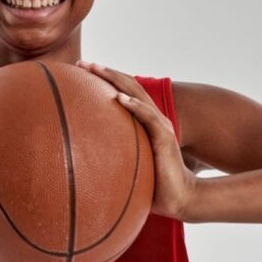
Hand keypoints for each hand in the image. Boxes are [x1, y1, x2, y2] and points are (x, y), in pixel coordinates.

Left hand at [76, 60, 197, 220]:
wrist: (180, 198)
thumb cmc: (154, 185)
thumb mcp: (129, 164)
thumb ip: (113, 155)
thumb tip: (83, 160)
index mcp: (144, 122)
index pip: (123, 93)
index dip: (105, 79)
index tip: (80, 71)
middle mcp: (152, 118)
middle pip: (128, 86)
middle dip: (104, 72)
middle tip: (82, 63)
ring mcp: (160, 125)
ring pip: (136, 94)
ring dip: (115, 80)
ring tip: (96, 69)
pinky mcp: (164, 137)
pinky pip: (147, 117)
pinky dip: (133, 105)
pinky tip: (118, 98)